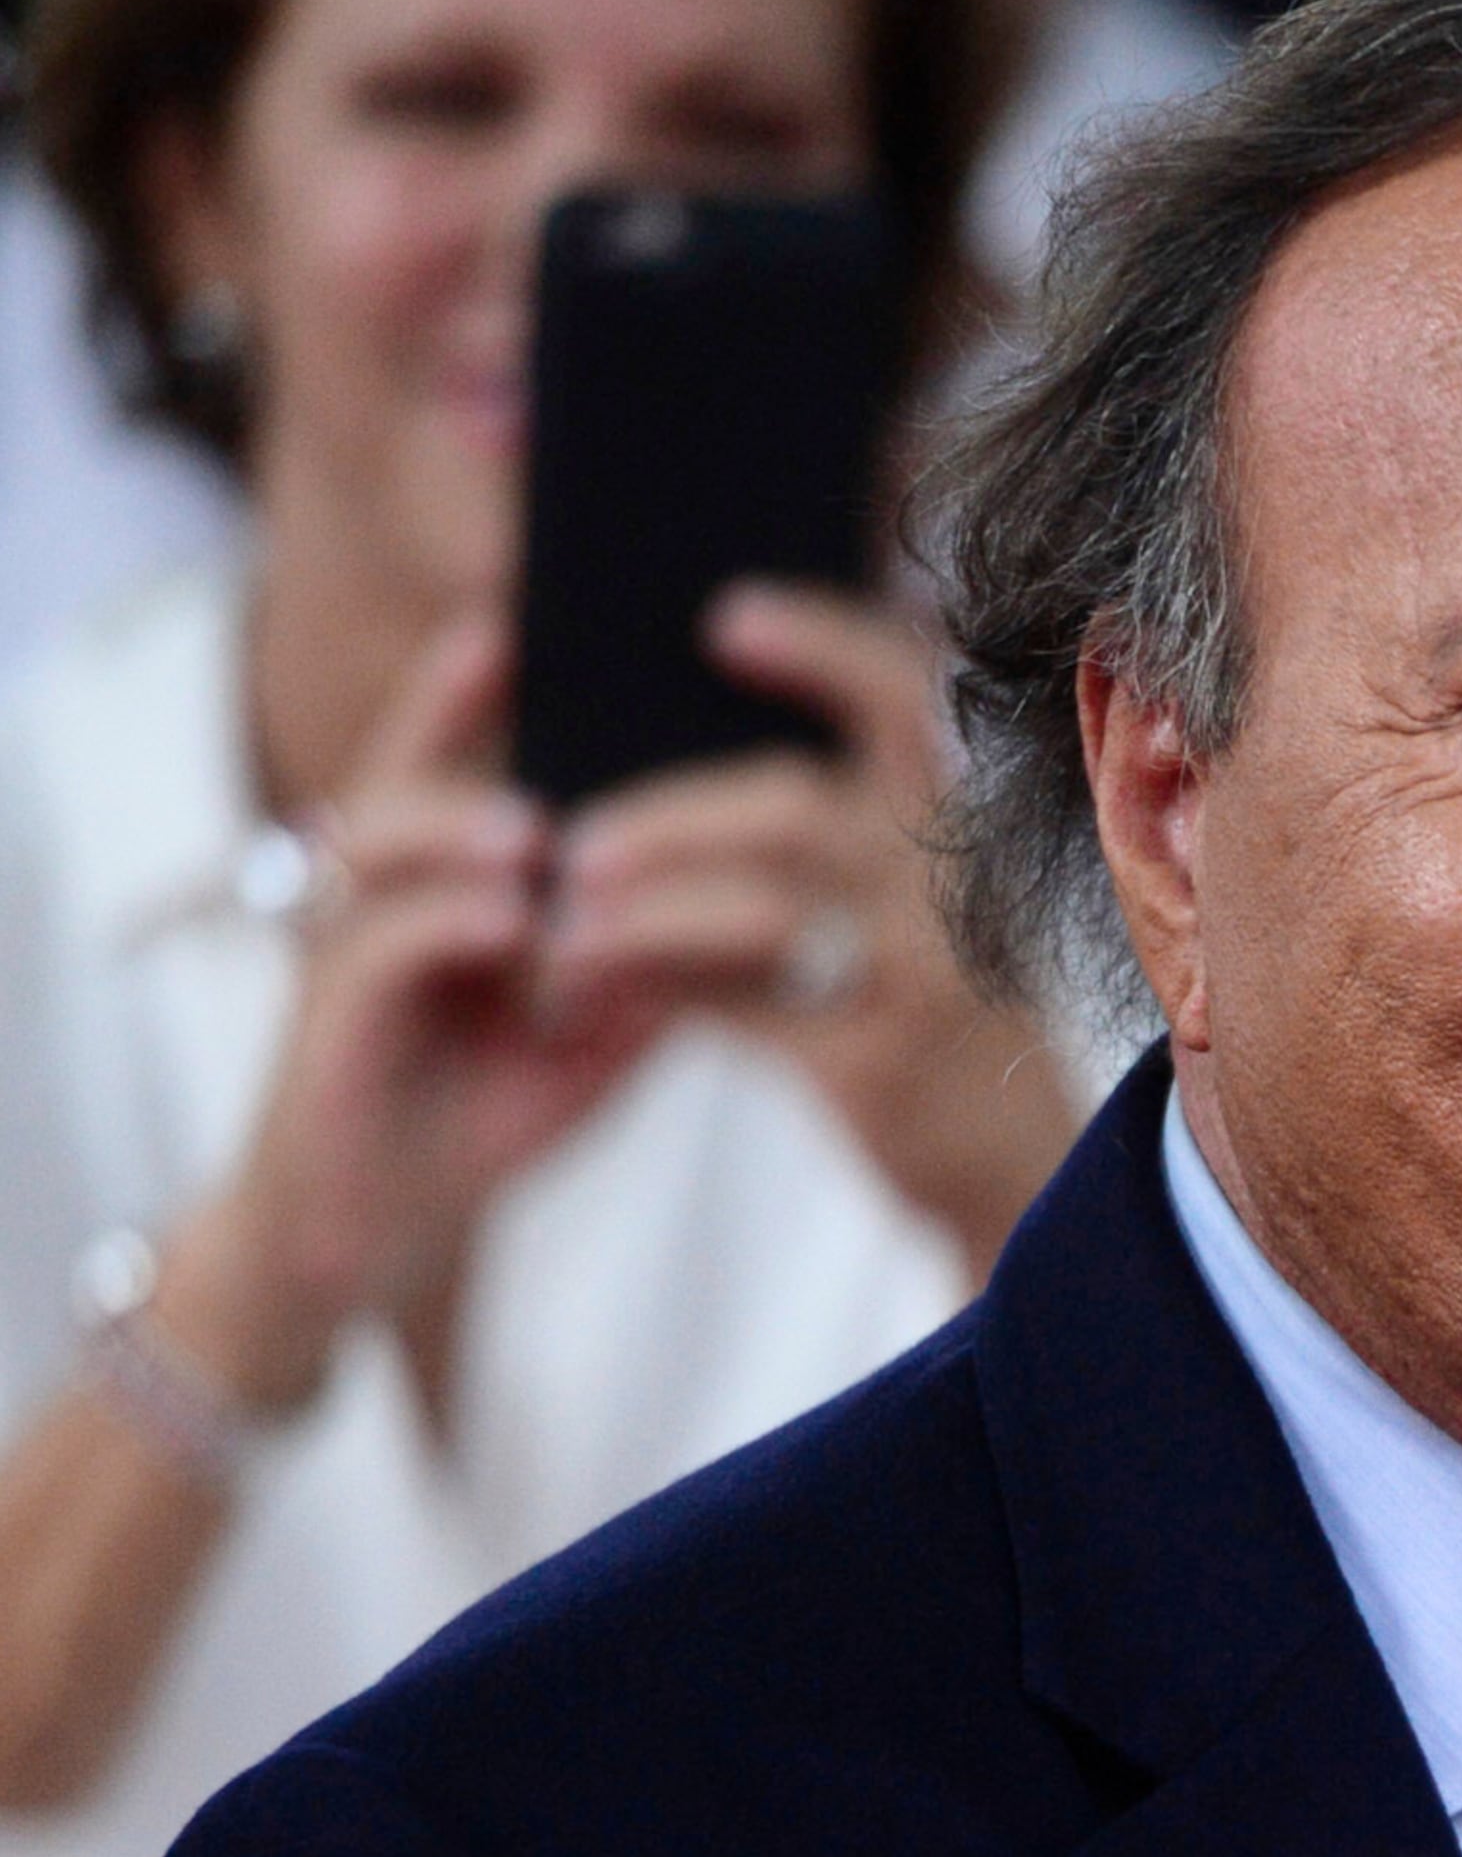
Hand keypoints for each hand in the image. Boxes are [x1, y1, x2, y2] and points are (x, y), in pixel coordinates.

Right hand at [170, 624, 671, 1410]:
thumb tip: (743, 905)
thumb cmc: (476, 1118)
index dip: (465, 688)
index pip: (445, 762)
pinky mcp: (322, 1029)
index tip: (519, 615)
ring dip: (457, 828)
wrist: (365, 1241)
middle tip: (522, 671)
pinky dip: (445, 930)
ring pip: (376, 849)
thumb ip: (645, 967)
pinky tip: (509, 923)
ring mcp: (338, 959)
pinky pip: (376, 953)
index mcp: (435, 889)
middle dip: (450, 718)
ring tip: (534, 830)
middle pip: (398, 778)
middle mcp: (372, 903)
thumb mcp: (585, 1034)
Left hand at [545, 584, 1079, 1268]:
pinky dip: (657, 994)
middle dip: (670, 816)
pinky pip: (739, 1011)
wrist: (1023, 1171)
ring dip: (642, 913)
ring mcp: (920, 980)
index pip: (908, 701)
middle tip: (578, 841)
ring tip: (566, 921)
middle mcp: (954, 892)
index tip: (726, 617)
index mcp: (971, 830)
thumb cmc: (951, 1025)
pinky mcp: (875, 1065)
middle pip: (795, 811)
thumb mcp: (937, 916)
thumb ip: (858, 842)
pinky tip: (598, 993)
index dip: (822, 648)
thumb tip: (691, 773)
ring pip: (756, 913)